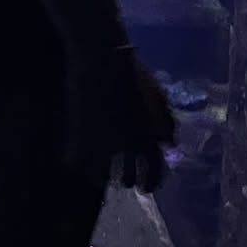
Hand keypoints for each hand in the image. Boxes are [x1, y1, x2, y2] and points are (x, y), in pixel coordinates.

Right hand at [66, 47, 176, 191]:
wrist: (101, 58)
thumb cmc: (132, 74)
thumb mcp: (158, 97)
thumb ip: (167, 123)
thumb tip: (169, 144)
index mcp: (149, 137)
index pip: (155, 173)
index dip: (151, 183)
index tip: (146, 188)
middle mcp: (127, 146)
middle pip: (127, 178)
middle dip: (127, 180)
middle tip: (124, 180)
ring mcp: (101, 142)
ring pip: (102, 175)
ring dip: (103, 176)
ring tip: (101, 173)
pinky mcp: (79, 135)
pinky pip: (77, 161)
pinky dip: (78, 164)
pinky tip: (78, 162)